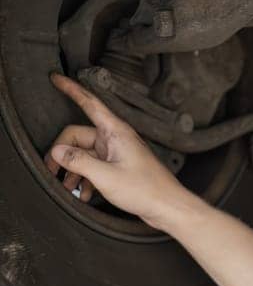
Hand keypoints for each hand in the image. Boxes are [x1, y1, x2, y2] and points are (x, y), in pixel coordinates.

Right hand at [45, 72, 191, 230]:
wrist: (168, 207)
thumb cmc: (146, 190)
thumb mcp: (106, 176)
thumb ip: (78, 162)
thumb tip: (57, 151)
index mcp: (115, 131)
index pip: (88, 102)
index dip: (70, 89)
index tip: (55, 78)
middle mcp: (115, 138)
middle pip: (77, 136)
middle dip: (62, 153)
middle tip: (52, 171)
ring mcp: (116, 153)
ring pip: (84, 154)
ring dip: (73, 170)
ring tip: (68, 187)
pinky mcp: (118, 167)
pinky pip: (94, 167)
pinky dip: (86, 179)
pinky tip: (84, 194)